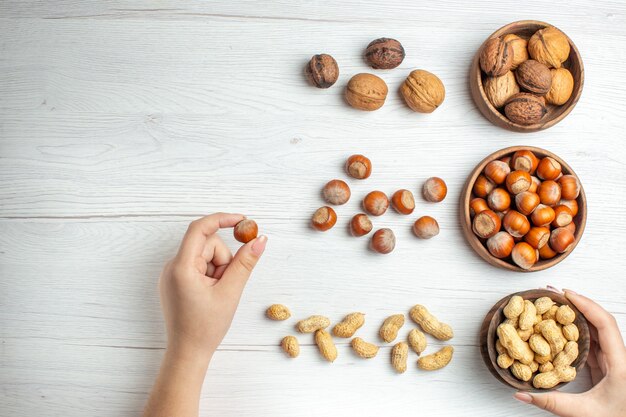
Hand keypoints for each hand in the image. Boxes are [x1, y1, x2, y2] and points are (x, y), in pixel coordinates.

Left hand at [159, 212, 266, 361]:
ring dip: (218, 270)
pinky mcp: (176, 280)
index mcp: (181, 267)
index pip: (200, 229)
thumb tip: (259, 240)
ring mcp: (173, 274)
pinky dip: (211, 275)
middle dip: (223, 260)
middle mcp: (172, 266)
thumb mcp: (230, 292)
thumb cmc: (205, 327)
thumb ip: (245, 263)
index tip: (242, 220)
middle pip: (207, 245)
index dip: (222, 219)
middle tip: (225, 285)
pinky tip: (210, 295)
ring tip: (217, 294)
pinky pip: (199, 265)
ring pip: (205, 255)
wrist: (188, 353)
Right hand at [514, 290, 625, 416]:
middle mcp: (619, 358)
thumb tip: (521, 393)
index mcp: (620, 364)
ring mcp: (614, 362)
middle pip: (600, 322)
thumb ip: (551, 403)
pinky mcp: (608, 368)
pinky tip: (562, 328)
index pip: (605, 324)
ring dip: (577, 317)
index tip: (566, 294)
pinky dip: (577, 332)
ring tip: (556, 306)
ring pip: (596, 331)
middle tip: (555, 294)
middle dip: (578, 305)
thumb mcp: (583, 413)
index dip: (585, 305)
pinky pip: (592, 343)